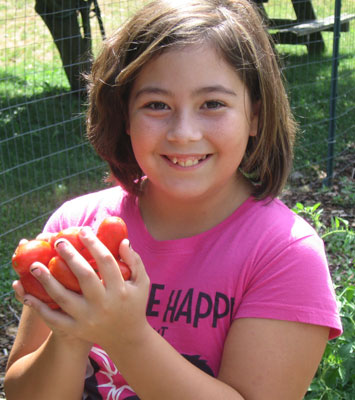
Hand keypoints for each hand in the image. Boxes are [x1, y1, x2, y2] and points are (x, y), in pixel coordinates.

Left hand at [17, 227, 150, 347]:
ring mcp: (88, 318)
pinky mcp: (76, 329)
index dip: (94, 244)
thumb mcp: (142, 282)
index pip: (106, 262)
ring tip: (35, 265)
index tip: (83, 230)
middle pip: (84, 276)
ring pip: (64, 297)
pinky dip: (39, 307)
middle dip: (70, 256)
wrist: (127, 338)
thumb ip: (134, 261)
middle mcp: (103, 304)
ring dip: (47, 280)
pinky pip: (54, 319)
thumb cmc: (135, 304)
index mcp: (120, 290)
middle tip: (58, 242)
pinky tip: (27, 295)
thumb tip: (122, 241)